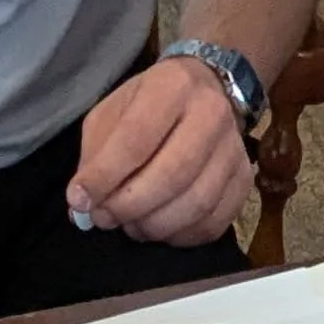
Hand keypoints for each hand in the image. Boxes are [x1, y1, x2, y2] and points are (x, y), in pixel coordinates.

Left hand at [68, 57, 252, 245]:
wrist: (209, 90)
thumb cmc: (153, 104)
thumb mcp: (115, 112)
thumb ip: (96, 156)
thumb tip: (81, 205)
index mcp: (172, 86)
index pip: (136, 139)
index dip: (105, 176)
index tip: (80, 200)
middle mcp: (211, 114)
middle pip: (172, 175)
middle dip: (130, 206)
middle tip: (105, 218)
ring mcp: (234, 150)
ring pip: (196, 204)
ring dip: (154, 226)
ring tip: (131, 225)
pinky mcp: (244, 181)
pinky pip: (213, 223)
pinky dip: (180, 236)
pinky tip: (160, 229)